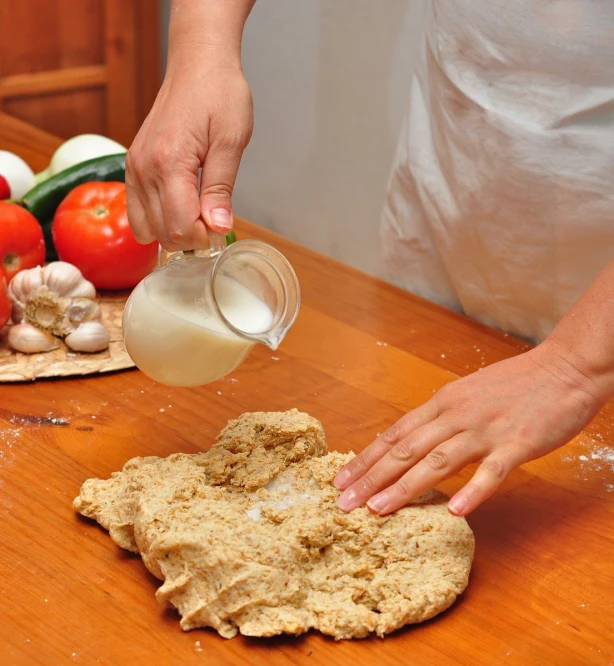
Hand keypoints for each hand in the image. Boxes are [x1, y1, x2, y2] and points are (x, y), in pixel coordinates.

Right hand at [125, 50, 252, 250]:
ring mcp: (134, 168)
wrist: (197, 64)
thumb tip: (218, 227)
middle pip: (162, 233)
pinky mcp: (133, 166)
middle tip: (214, 219)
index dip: (204, 237)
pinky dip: (158, 219)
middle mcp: (144, 169)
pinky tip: (181, 206)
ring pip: (146, 228)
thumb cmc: (219, 94)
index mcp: (169, 163)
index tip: (221, 226)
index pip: (179, 227)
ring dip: (173, 231)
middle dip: (191, 238)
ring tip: (199, 214)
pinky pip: (137, 211)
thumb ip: (221, 188)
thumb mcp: (231, 141)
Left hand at [334, 339, 603, 516]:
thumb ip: (441, 418)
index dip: (366, 458)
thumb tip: (413, 441)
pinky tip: (456, 510)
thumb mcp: (467, 394)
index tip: (341, 480)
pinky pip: (492, 471)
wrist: (563, 368)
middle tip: (345, 503)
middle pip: (405, 449)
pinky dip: (473, 490)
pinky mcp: (517, 443)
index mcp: (442, 402)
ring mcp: (486, 429)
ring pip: (438, 461)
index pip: (395, 434)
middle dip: (372, 477)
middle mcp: (456, 414)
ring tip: (378, 510)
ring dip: (405, 487)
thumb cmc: (515, 384)